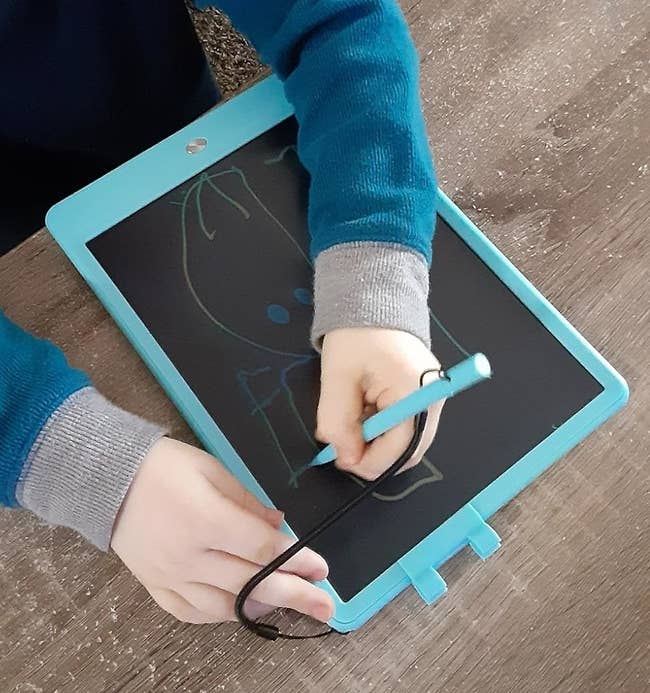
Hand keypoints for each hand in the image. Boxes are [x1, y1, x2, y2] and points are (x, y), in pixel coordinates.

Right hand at [111, 437, 333, 623]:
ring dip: (260, 607)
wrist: (107, 478)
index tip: (321, 568)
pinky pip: (191, 612)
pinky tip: (240, 609)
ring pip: (224, 605)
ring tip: (287, 603)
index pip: (262, 549)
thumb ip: (248, 503)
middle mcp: (189, 555)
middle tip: (326, 607)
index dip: (296, 559)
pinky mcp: (154, 586)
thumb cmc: (165, 466)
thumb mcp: (213, 470)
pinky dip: (220, 614)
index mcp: (206, 519)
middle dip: (294, 595)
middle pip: (251, 583)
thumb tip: (279, 526)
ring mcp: (169, 576)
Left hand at [317, 328, 443, 479]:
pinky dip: (383, 429)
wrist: (372, 300)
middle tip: (343, 444)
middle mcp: (433, 396)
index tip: (340, 459)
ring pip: (407, 441)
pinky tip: (364, 411)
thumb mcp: (337, 377)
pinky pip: (407, 426)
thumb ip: (338, 421)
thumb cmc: (356, 334)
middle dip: (374, 454)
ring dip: (377, 441)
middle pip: (409, 449)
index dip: (369, 462)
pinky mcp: (426, 394)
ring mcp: (433, 396)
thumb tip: (344, 457)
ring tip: (352, 418)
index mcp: (416, 389)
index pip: (400, 447)